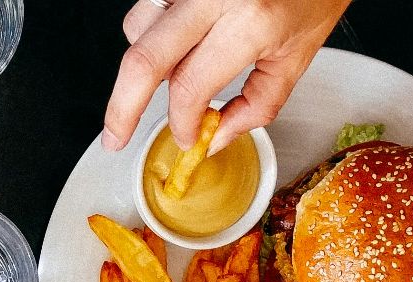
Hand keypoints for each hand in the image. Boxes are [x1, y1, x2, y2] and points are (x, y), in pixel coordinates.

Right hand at [103, 0, 349, 151]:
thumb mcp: (297, 56)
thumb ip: (257, 104)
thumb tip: (215, 137)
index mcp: (250, 22)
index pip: (190, 87)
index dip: (181, 122)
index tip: (186, 136)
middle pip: (143, 60)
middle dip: (122, 109)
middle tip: (115, 137)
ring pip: (138, 27)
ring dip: (142, 63)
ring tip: (169, 74)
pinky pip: (149, 5)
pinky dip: (152, 31)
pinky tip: (175, 43)